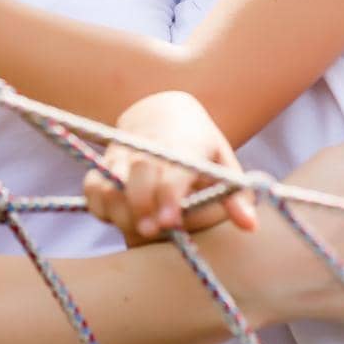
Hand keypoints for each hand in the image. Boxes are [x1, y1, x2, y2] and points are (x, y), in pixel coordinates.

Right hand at [83, 92, 257, 246]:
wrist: (164, 112)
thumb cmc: (200, 149)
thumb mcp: (223, 164)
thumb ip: (235, 196)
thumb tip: (251, 227)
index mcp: (184, 145)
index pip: (174, 169)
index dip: (169, 194)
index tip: (169, 221)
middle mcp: (148, 147)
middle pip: (137, 172)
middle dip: (140, 204)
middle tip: (150, 231)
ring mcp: (122, 154)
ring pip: (110, 181)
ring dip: (118, 209)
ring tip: (136, 229)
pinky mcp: (103, 165)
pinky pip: (92, 187)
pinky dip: (99, 205)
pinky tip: (117, 218)